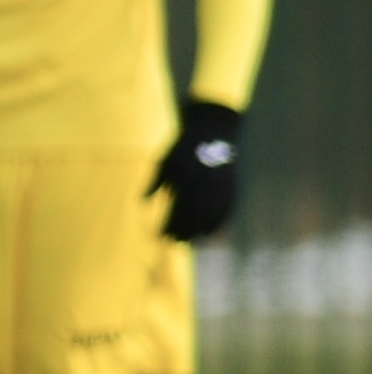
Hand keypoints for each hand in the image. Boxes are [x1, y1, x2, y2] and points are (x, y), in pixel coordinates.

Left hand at [150, 98, 239, 241]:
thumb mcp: (164, 161)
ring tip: (194, 242)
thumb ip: (154, 183)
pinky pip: (227, 209)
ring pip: (211, 216)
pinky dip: (220, 222)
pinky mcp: (231, 185)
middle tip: (177, 243)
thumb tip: (142, 202)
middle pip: (193, 217)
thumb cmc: (184, 147)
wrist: (213, 130)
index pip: (176, 211)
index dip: (169, 226)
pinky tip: (214, 232)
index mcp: (184, 181)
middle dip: (185, 232)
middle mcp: (203, 187)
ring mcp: (219, 187)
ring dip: (202, 231)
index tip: (162, 236)